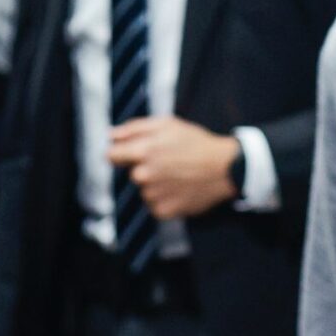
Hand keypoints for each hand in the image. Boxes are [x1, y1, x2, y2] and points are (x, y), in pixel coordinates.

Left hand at [106, 116, 239, 220]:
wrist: (224, 168)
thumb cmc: (196, 143)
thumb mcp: (167, 124)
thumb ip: (134, 128)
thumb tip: (111, 135)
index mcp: (142, 151)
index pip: (111, 156)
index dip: (121, 153)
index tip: (132, 153)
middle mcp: (144, 175)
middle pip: (132, 174)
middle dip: (144, 168)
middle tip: (167, 162)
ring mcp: (153, 195)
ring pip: (144, 190)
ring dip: (155, 184)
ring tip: (177, 175)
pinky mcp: (164, 211)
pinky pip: (155, 205)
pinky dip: (164, 199)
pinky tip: (179, 189)